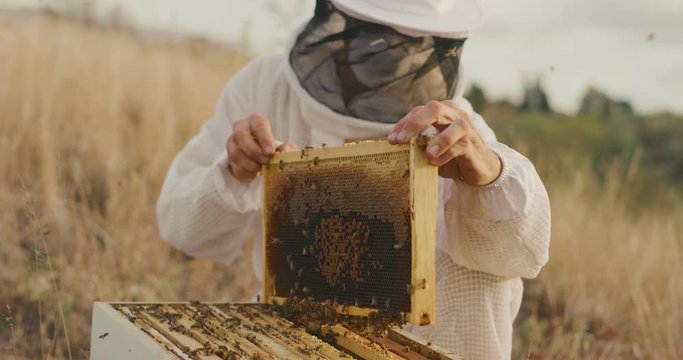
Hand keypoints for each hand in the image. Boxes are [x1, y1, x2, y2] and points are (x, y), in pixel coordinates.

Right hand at [226, 114, 297, 181]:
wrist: (263, 159)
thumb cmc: (274, 149)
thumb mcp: (284, 147)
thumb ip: (288, 148)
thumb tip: (284, 151)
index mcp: (256, 122)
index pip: (258, 126)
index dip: (265, 139)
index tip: (271, 152)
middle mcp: (241, 129)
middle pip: (240, 135)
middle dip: (253, 151)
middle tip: (265, 161)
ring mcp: (232, 144)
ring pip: (235, 153)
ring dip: (250, 164)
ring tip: (261, 169)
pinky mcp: (230, 158)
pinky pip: (235, 167)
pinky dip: (247, 173)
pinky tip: (255, 174)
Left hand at [387, 101, 501, 185]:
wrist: (478, 166)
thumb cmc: (450, 153)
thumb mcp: (431, 146)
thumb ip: (416, 143)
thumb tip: (393, 147)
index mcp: (441, 111)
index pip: (418, 111)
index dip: (403, 124)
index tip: (391, 140)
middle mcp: (454, 115)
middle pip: (435, 109)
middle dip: (416, 123)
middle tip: (401, 140)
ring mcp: (466, 128)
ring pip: (455, 127)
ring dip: (439, 140)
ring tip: (426, 154)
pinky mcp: (473, 145)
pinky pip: (461, 146)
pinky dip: (447, 154)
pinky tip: (435, 163)